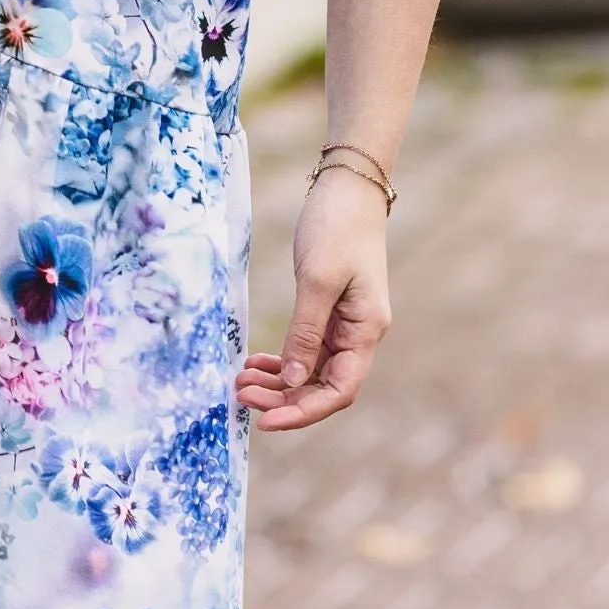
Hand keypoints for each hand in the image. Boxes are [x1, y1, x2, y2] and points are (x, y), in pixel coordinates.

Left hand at [236, 165, 391, 430]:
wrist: (347, 187)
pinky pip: (307, 347)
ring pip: (311, 369)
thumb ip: (305, 332)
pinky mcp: (330, 309)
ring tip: (241, 383)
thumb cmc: (337, 227)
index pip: (339, 390)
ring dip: (279, 380)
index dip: (303, 412)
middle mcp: (360, 333)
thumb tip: (293, 381)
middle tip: (241, 396)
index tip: (266, 421)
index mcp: (366, 330)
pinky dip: (283, 358)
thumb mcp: (316, 279)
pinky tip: (256, 361)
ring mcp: (345, 323)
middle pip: (323, 386)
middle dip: (283, 398)